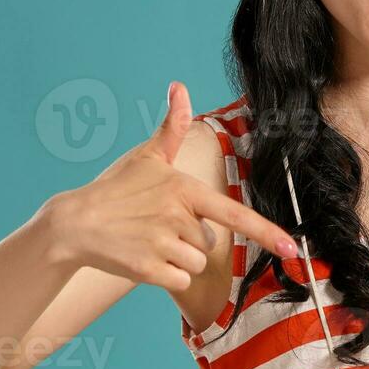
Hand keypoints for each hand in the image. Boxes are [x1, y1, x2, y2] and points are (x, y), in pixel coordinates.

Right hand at [43, 81, 298, 290]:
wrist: (75, 223)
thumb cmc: (116, 189)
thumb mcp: (147, 157)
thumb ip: (172, 127)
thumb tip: (180, 87)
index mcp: (184, 190)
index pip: (235, 214)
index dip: (268, 233)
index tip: (293, 249)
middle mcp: (177, 217)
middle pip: (210, 243)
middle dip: (188, 240)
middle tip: (156, 226)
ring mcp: (163, 245)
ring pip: (196, 263)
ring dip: (178, 259)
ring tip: (149, 241)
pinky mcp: (149, 270)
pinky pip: (180, 282)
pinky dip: (166, 277)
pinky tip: (144, 259)